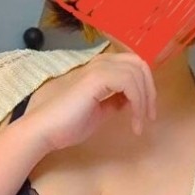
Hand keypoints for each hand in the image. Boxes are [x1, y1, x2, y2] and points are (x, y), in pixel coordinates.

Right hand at [24, 48, 157, 151]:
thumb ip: (114, 102)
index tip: (146, 111)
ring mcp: (97, 68)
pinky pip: (129, 83)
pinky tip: (134, 123)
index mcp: (99, 68)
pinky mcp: (96, 78)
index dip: (145, 85)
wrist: (45, 131)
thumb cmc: (67, 124)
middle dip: (150, 90)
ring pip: (137, 73)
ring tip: (140, 123)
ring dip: (144, 100)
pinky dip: (137, 104)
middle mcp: (100, 63)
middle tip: (149, 116)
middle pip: (139, 63)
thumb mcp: (99, 111)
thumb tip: (130, 100)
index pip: (132, 64)